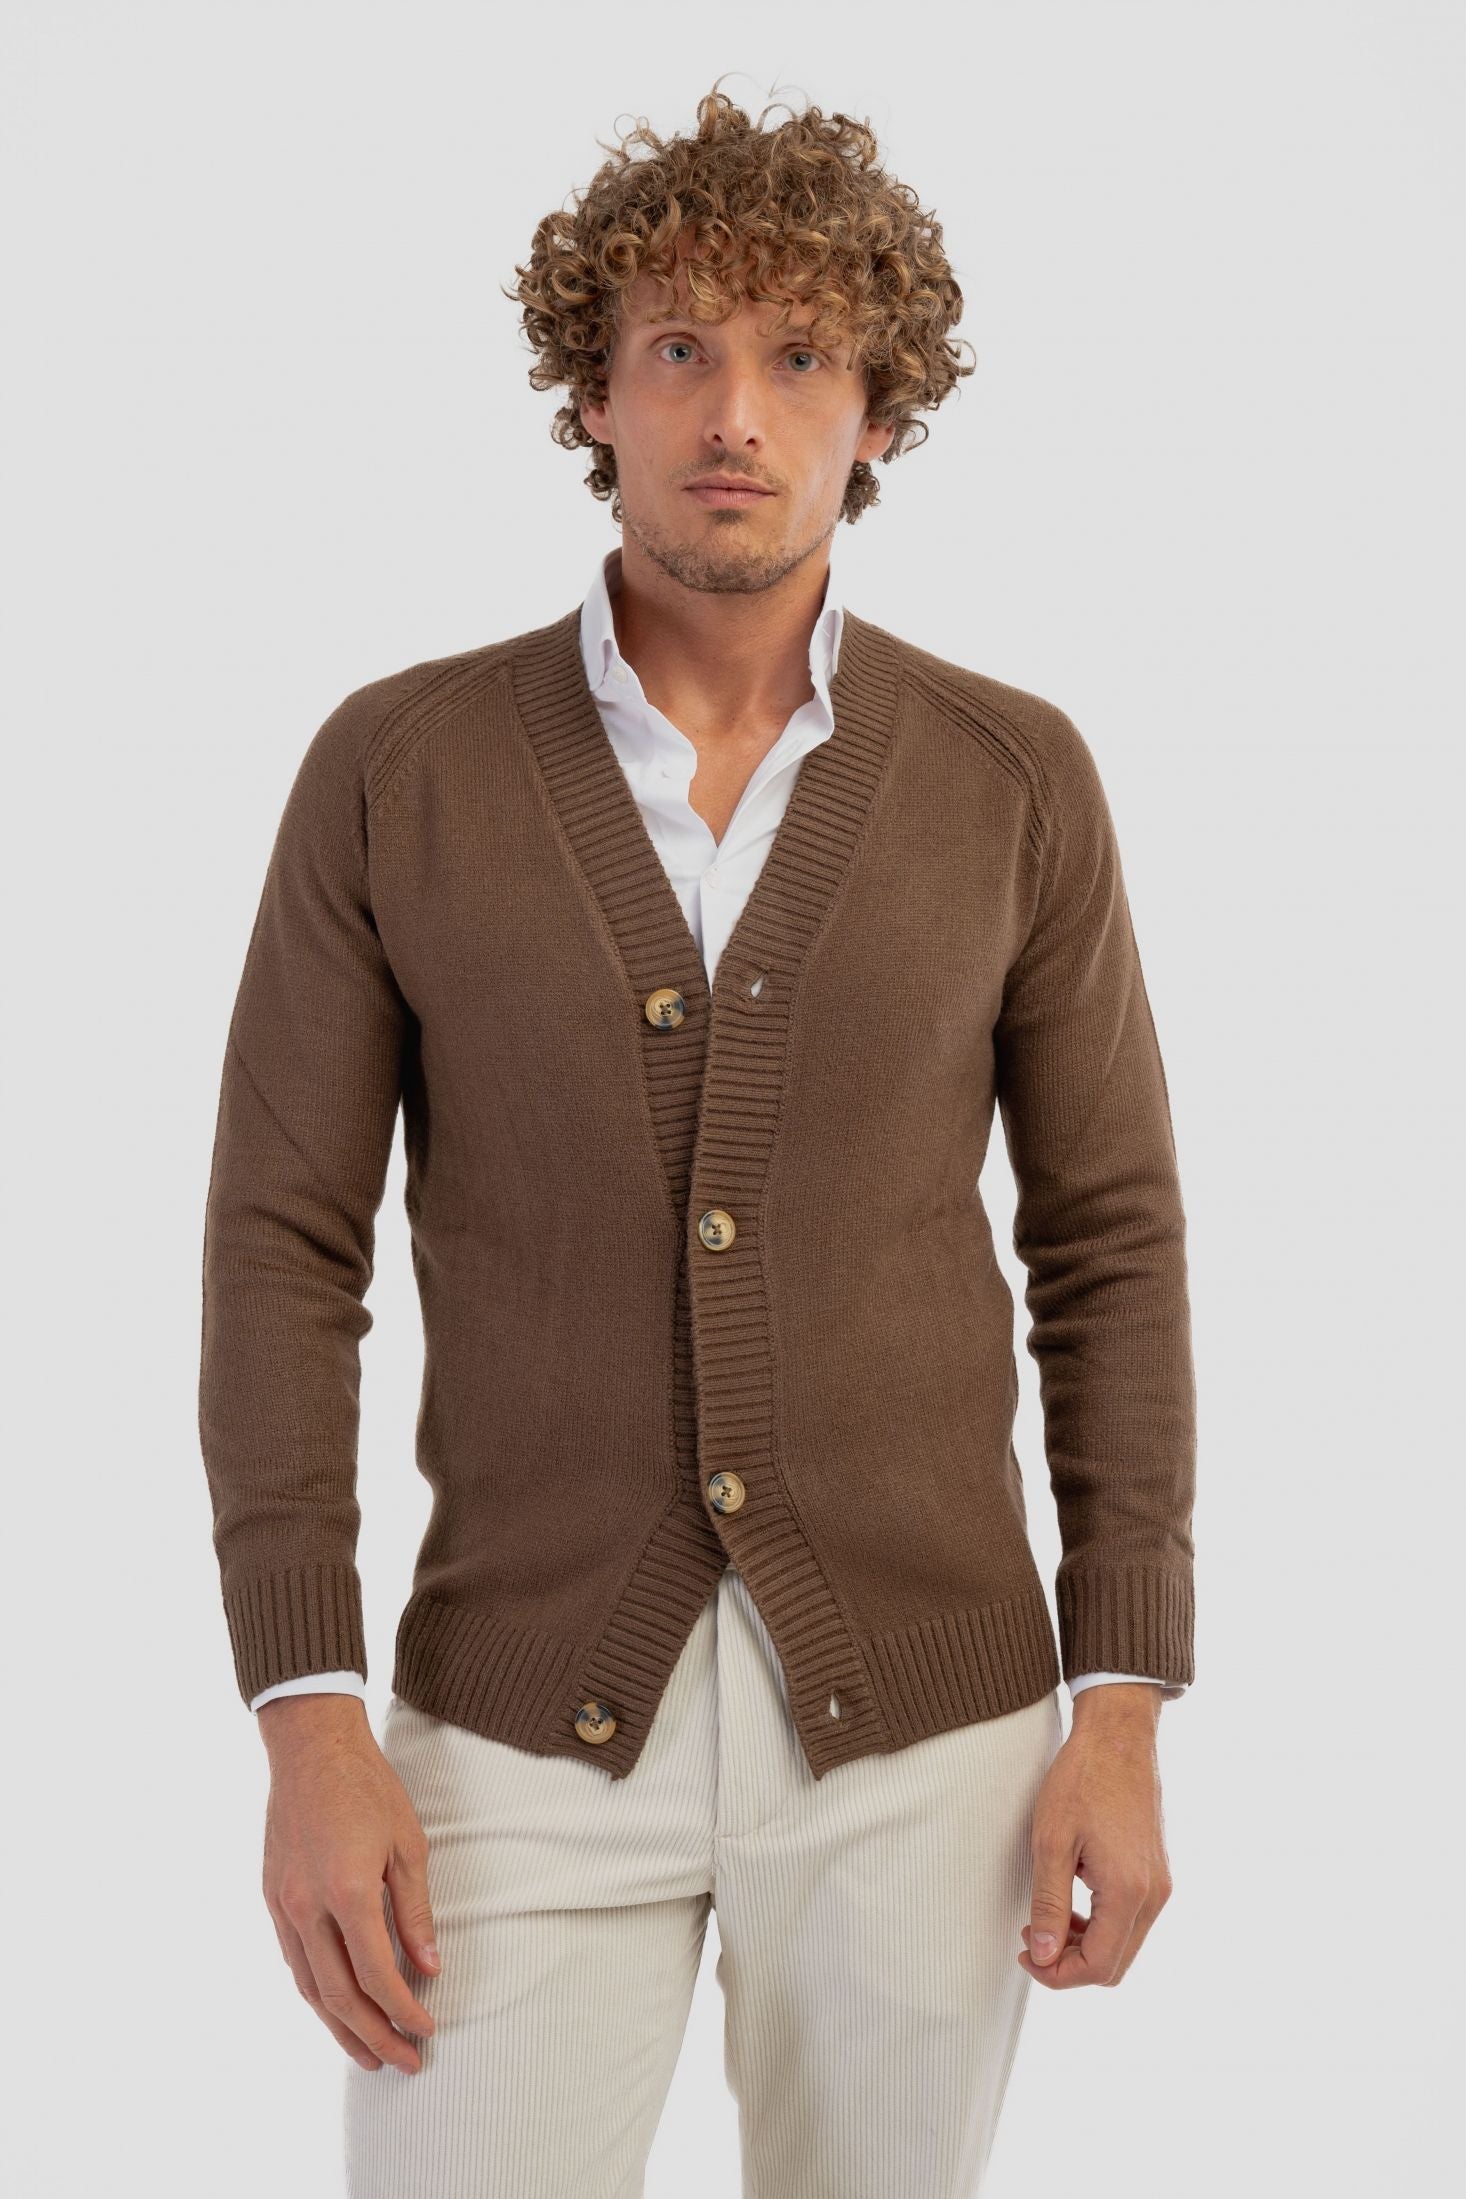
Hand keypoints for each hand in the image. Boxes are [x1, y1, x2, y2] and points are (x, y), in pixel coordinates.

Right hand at [258, 1695, 440, 2071]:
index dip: (403, 2010)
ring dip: (340, 2028)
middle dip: (375, 2035)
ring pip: (310, 1987)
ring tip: (368, 2056)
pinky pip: (294, 1961)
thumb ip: (416, 1911)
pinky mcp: (272, 1898)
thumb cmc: (368, 1788)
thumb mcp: (408, 1844)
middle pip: (340, 1995)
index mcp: (348, 1890)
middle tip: (404, 2062)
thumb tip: (429, 1968)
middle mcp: (307, 1906)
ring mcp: (283, 1905)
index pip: (377, 1975)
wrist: (311, 1747)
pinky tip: (336, 2009)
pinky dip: (317, 1993)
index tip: (427, 2030)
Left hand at [1018, 1685, 1172, 1989]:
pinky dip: (1100, 1924)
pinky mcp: (1157, 1872)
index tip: (1025, 1955)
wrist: (1118, 1736)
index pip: (1098, 1966)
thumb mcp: (1052, 1842)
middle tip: (1030, 1938)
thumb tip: (1044, 1957)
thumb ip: (1049, 1905)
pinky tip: (1071, 1901)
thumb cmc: (1082, 1780)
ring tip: (1045, 1919)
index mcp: (1129, 1892)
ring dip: (1084, 1945)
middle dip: (1070, 1965)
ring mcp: (1160, 1884)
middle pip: (1115, 1964)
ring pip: (1124, 1944)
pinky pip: (1131, 1919)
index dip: (1057, 1974)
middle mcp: (1154, 1896)